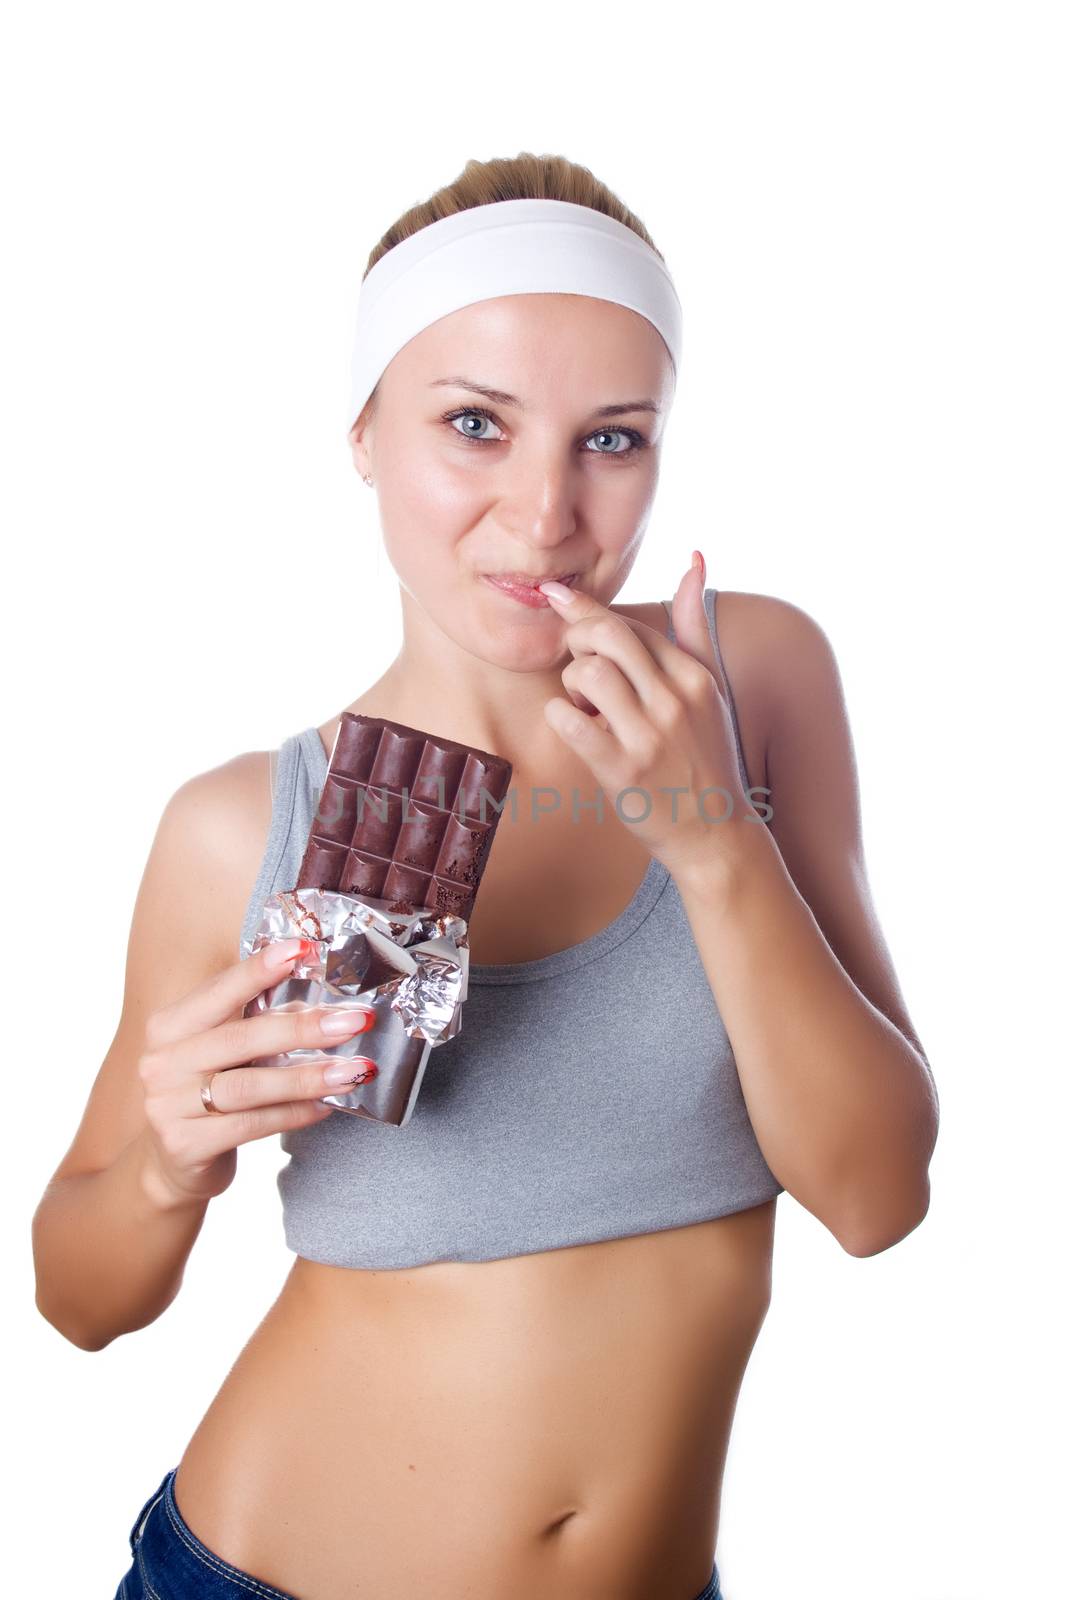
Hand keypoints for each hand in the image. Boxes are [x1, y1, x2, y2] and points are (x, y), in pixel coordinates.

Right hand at [136, 940, 376, 1208]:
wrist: (170, 1161)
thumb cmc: (207, 1092)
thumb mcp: (220, 1051)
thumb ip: (257, 1024)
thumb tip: (325, 1005)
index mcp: (169, 1026)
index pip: (219, 991)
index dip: (259, 970)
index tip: (302, 949)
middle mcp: (161, 1062)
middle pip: (241, 1038)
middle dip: (303, 1028)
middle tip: (353, 1021)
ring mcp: (167, 1106)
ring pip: (250, 1086)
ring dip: (308, 1076)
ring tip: (353, 1070)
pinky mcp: (185, 1146)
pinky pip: (251, 1125)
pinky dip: (293, 1114)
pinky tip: (325, 1107)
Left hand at [537, 555, 751, 879]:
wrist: (714, 834)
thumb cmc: (706, 757)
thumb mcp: (713, 688)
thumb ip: (695, 626)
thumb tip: (695, 558)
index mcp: (695, 678)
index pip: (634, 626)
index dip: (591, 613)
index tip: (560, 601)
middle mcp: (674, 701)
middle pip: (608, 636)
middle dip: (576, 635)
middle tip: (570, 653)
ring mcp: (648, 737)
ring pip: (587, 674)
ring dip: (571, 683)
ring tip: (583, 703)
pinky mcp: (621, 771)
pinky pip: (569, 723)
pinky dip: (561, 718)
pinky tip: (575, 728)